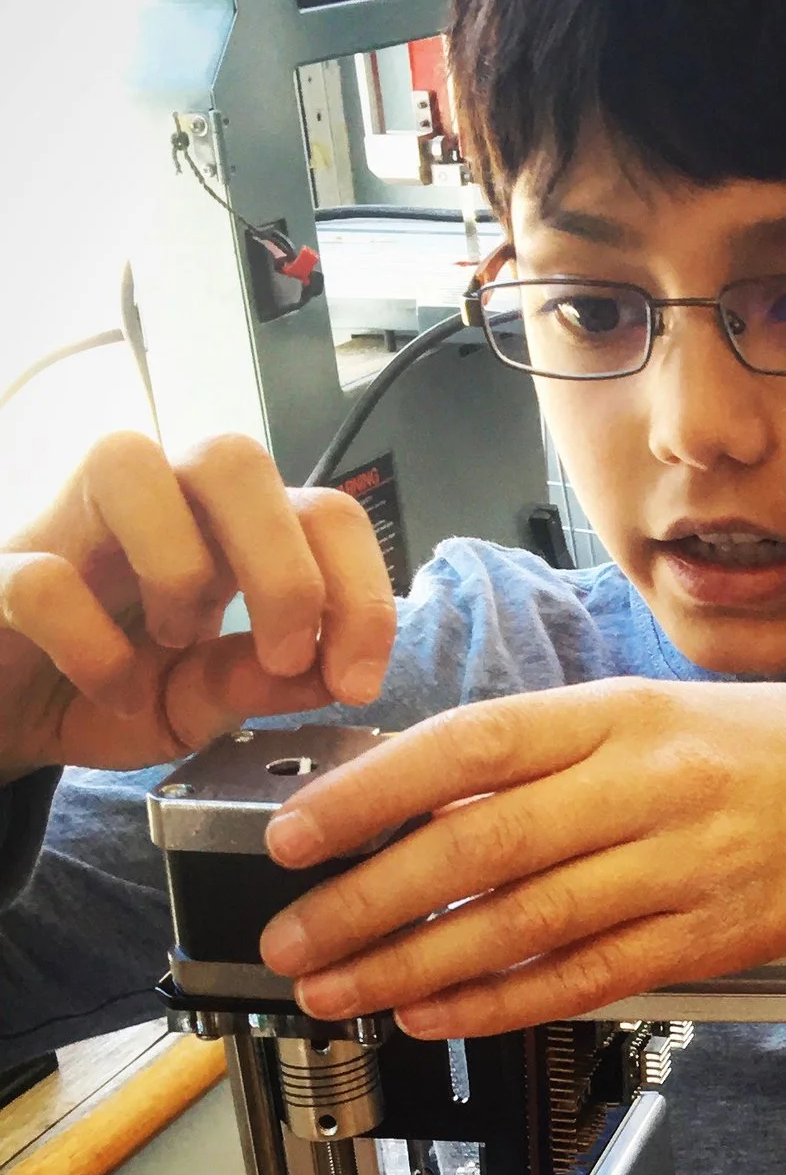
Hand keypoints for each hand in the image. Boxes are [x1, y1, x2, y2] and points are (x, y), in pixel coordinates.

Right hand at [0, 432, 394, 784]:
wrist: (11, 716)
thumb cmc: (113, 690)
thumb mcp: (204, 704)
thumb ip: (260, 686)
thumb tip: (330, 674)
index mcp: (227, 532)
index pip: (323, 510)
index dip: (361, 590)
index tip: (358, 681)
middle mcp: (157, 505)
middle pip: (234, 458)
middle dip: (285, 568)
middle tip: (286, 657)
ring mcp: (72, 522)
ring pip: (128, 460)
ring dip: (178, 568)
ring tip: (177, 643)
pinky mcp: (3, 566)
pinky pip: (45, 576)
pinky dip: (94, 649)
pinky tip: (113, 691)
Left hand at [254, 676, 785, 1034]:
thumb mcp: (673, 712)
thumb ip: (562, 750)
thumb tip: (426, 795)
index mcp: (633, 712)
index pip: (477, 744)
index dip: (372, 793)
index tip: (295, 835)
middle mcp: (660, 784)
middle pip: (486, 845)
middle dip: (370, 899)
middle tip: (294, 938)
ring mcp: (694, 866)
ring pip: (530, 922)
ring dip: (420, 962)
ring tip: (343, 987)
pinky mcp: (721, 938)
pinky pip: (595, 976)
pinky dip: (508, 999)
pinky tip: (444, 1010)